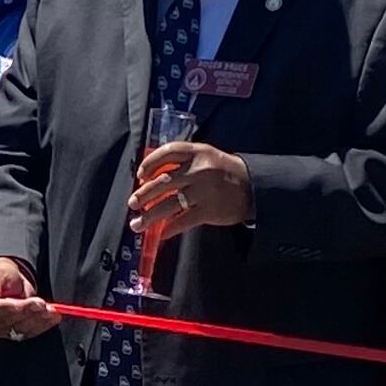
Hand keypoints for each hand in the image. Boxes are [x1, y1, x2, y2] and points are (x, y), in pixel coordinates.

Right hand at [0, 255, 54, 340]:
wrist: (10, 280)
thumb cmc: (0, 275)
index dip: (13, 307)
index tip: (28, 302)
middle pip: (12, 320)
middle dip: (29, 311)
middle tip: (42, 303)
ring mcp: (3, 330)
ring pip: (23, 328)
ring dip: (39, 319)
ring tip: (51, 309)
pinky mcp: (16, 333)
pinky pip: (31, 332)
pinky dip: (44, 325)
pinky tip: (53, 317)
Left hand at [126, 140, 250, 240]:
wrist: (253, 187)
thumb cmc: (223, 171)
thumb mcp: (206, 156)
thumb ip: (183, 161)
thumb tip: (151, 177)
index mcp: (197, 152)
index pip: (168, 152)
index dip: (150, 163)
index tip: (140, 175)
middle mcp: (199, 169)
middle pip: (164, 181)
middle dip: (144, 194)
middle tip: (132, 203)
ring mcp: (204, 190)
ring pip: (169, 204)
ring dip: (150, 216)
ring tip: (137, 223)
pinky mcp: (209, 210)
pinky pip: (183, 220)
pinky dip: (170, 228)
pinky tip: (161, 233)